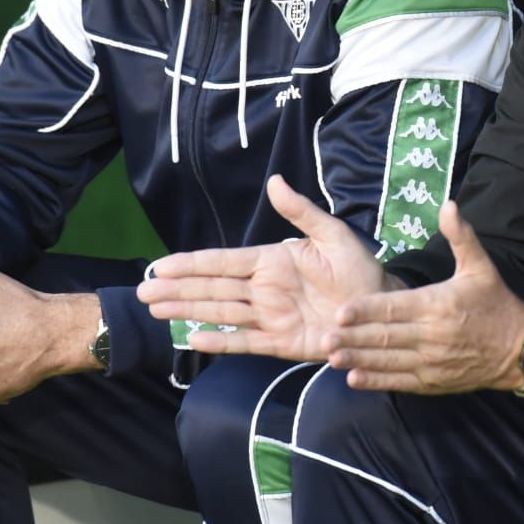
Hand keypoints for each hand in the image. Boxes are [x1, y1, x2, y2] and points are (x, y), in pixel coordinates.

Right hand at [138, 174, 390, 360]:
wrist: (381, 308)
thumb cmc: (360, 268)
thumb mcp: (333, 235)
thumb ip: (302, 212)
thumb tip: (276, 181)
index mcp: (272, 261)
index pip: (223, 262)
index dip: (191, 264)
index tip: (161, 265)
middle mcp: (265, 290)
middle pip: (213, 289)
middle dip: (178, 290)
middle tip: (143, 292)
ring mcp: (271, 317)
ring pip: (221, 314)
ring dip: (188, 311)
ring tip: (155, 310)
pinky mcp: (283, 343)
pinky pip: (246, 343)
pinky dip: (221, 342)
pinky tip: (193, 338)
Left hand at [322, 200, 523, 393]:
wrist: (521, 349)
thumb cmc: (495, 304)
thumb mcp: (481, 266)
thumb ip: (461, 236)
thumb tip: (448, 204)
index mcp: (439, 305)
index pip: (396, 307)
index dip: (367, 310)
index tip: (341, 312)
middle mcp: (433, 336)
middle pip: (387, 336)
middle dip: (354, 338)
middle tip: (325, 337)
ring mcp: (432, 362)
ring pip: (390, 360)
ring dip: (360, 360)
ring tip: (331, 358)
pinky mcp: (434, 382)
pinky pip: (401, 381)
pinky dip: (378, 380)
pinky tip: (355, 378)